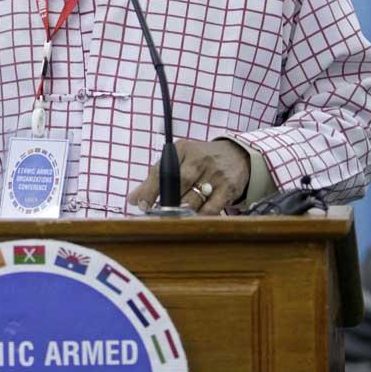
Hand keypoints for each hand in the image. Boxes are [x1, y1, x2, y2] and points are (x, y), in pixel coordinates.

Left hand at [128, 138, 250, 213]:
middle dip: (166, 202)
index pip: (163, 169)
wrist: (237, 155)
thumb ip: (155, 178)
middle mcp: (200, 160)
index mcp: (183, 149)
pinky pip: (211, 209)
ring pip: (194, 199)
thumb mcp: (179, 160)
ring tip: (171, 221)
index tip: (141, 204)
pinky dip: (199, 217)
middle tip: (156, 215)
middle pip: (179, 183)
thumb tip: (133, 199)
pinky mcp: (228, 189)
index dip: (150, 189)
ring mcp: (215, 174)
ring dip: (181, 212)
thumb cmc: (200, 160)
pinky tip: (191, 222)